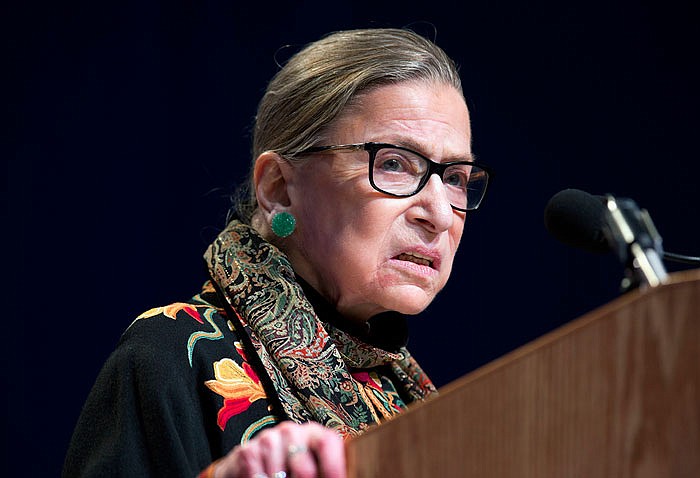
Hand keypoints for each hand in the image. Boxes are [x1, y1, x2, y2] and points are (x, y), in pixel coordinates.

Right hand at [213, 421, 345, 477]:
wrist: (255, 466)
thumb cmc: (291, 467)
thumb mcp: (312, 465)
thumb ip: (327, 468)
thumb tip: (347, 476)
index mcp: (314, 433)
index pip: (327, 443)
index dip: (333, 468)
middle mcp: (291, 431)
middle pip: (305, 468)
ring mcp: (268, 438)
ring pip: (280, 476)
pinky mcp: (248, 451)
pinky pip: (259, 477)